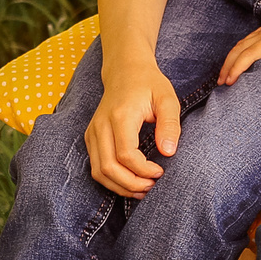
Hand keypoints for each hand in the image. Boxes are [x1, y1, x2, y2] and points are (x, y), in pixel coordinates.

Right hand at [85, 63, 182, 197]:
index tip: (160, 172)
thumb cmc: (149, 84)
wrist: (126, 71)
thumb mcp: (167, 99)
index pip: (126, 155)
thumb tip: (168, 152)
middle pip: (108, 167)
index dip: (144, 170)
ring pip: (98, 171)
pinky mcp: (90, 137)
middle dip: (131, 184)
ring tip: (142, 189)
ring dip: (120, 186)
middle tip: (152, 186)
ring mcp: (92, 132)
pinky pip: (96, 167)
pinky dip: (111, 180)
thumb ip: (170, 125)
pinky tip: (130, 182)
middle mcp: (101, 125)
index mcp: (120, 116)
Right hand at [220, 5, 260, 85]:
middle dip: (227, 66)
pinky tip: (238, 57)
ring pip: (241, 44)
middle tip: (219, 83)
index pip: (249, 54)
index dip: (237, 68)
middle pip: (239, 49)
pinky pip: (247, 40)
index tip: (228, 82)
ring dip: (230, 59)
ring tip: (224, 74)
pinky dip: (238, 51)